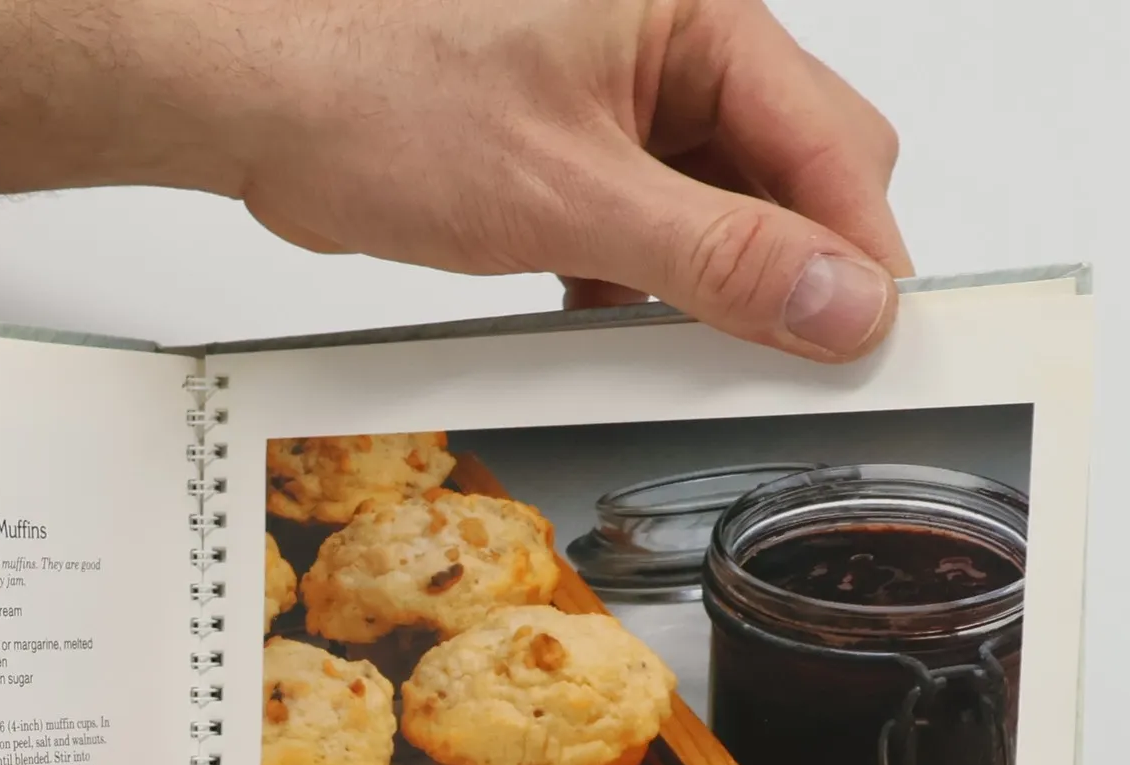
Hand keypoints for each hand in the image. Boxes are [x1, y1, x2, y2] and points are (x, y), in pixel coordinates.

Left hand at [214, 0, 911, 359]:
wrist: (261, 98)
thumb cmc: (381, 96)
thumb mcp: (569, 197)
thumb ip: (717, 255)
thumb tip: (838, 302)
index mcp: (697, 13)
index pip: (834, 143)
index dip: (859, 254)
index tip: (868, 349)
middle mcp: (672, 44)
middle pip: (793, 171)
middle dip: (789, 269)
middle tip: (783, 365)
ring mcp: (622, 97)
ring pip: (719, 207)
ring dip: (709, 285)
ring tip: (685, 352)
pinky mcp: (572, 146)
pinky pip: (648, 222)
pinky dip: (641, 282)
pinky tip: (612, 324)